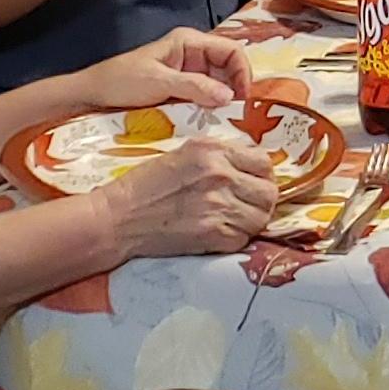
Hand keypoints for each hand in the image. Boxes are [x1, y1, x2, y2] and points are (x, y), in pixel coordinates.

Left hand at [67, 31, 256, 117]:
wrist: (91, 96)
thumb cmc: (120, 81)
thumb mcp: (158, 82)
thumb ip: (194, 87)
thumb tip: (229, 96)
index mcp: (190, 42)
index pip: (231, 51)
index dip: (242, 73)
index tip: (242, 99)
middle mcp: (193, 56)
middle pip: (229, 69)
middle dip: (234, 90)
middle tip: (236, 116)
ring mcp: (188, 74)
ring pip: (219, 86)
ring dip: (222, 103)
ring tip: (224, 122)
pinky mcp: (181, 92)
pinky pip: (204, 99)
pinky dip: (210, 110)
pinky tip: (209, 123)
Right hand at [101, 121, 285, 260]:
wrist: (119, 217)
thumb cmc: (146, 184)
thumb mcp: (184, 152)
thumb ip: (220, 155)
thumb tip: (250, 165)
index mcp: (213, 151)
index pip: (264, 162)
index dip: (262, 174)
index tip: (254, 182)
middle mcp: (220, 176)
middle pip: (269, 191)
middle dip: (263, 199)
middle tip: (248, 204)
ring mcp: (218, 207)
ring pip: (261, 217)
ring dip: (252, 220)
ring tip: (235, 219)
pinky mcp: (212, 235)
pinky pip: (244, 238)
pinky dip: (237, 238)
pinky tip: (221, 232)